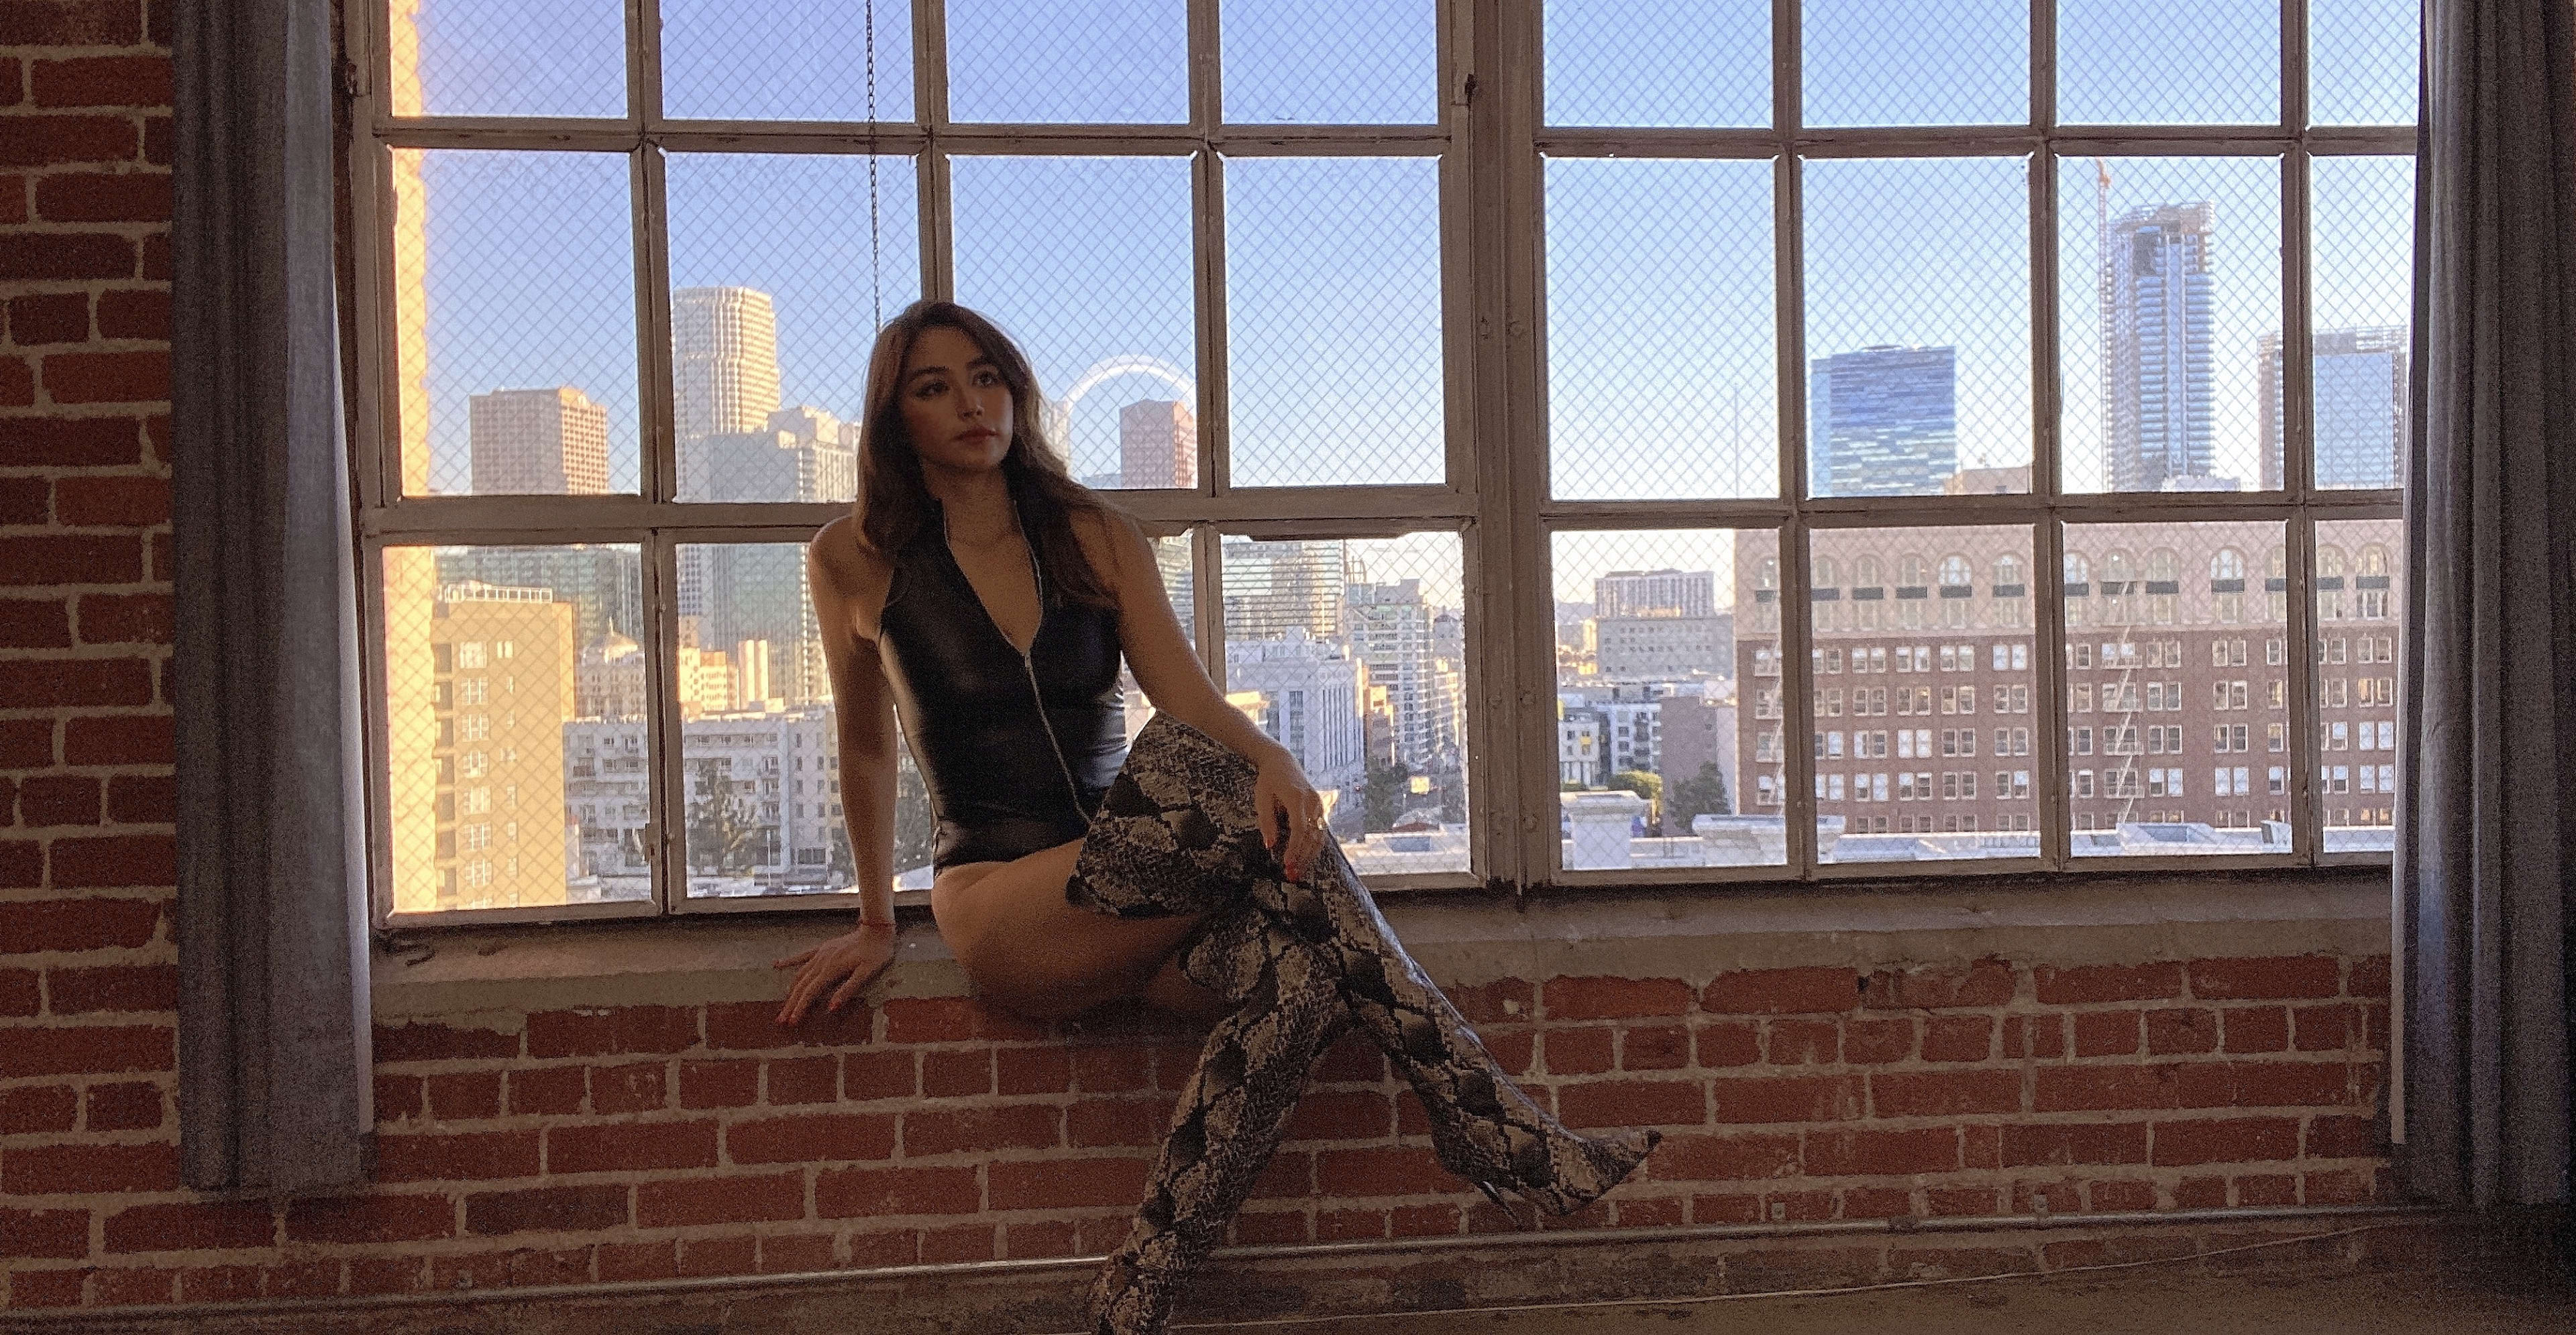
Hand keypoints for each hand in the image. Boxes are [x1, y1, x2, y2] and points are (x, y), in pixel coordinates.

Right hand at [772, 922, 898, 1026]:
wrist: (877, 929)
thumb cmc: (876, 953)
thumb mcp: (867, 973)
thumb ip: (848, 989)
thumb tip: (831, 1008)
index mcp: (831, 969)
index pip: (810, 993)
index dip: (800, 1008)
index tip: (792, 1022)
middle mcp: (821, 961)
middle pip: (801, 986)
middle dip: (790, 1004)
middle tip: (780, 1020)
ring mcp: (820, 954)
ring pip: (799, 974)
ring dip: (789, 991)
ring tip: (782, 1005)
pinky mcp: (822, 948)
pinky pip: (802, 956)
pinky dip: (789, 962)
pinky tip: (777, 965)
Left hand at [1254, 751, 1328, 880]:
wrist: (1282, 762)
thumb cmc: (1268, 780)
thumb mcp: (1261, 798)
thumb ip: (1266, 822)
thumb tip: (1270, 845)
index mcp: (1297, 797)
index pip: (1299, 828)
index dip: (1294, 848)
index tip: (1287, 863)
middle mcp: (1313, 802)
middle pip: (1312, 836)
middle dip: (1302, 857)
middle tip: (1292, 875)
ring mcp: (1319, 805)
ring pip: (1319, 836)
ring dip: (1309, 856)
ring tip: (1298, 872)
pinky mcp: (1321, 808)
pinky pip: (1320, 832)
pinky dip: (1313, 847)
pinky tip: (1305, 859)